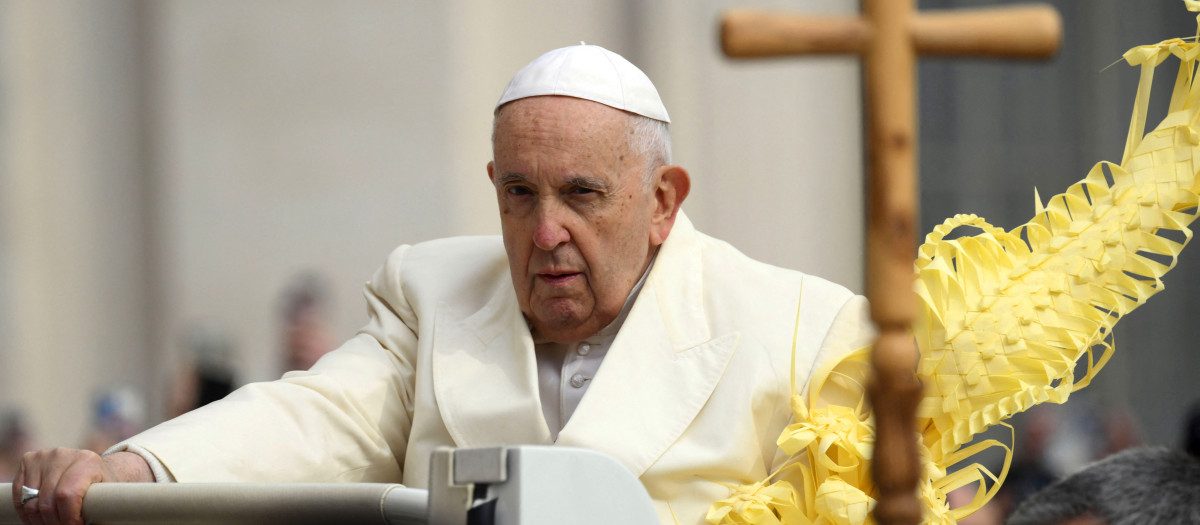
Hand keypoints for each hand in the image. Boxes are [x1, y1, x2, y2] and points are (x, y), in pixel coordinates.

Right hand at [11, 448, 152, 524]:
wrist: (92, 469)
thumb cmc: (101, 487)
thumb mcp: (107, 495)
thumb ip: (101, 507)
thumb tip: (96, 517)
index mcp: (88, 461)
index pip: (67, 495)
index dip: (68, 518)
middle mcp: (63, 454)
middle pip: (47, 500)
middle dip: (54, 521)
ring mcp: (44, 456)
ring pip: (31, 500)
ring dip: (39, 518)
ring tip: (53, 522)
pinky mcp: (28, 460)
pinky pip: (20, 494)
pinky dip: (26, 510)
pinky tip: (39, 516)